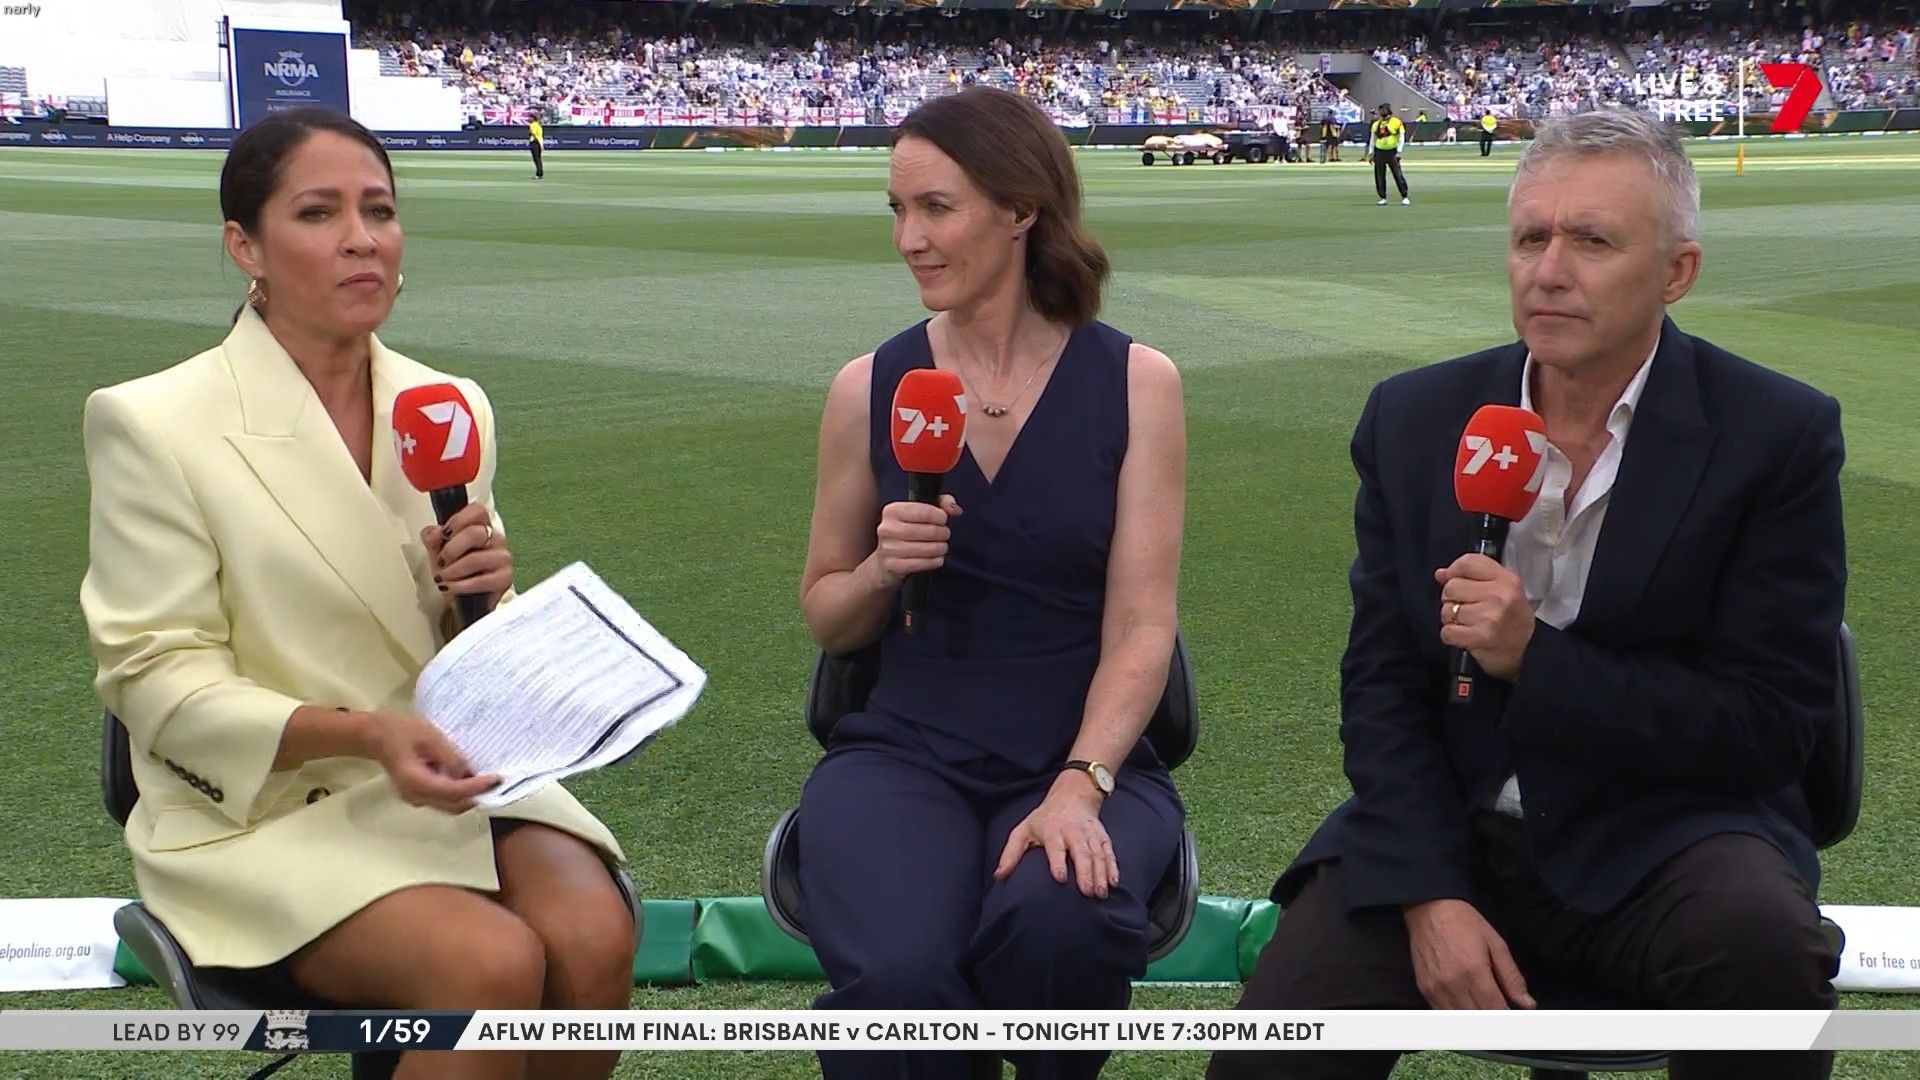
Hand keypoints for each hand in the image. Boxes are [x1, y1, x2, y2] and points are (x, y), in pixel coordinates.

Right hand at [363, 709, 498, 812]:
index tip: (496, 778)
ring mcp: (415, 797)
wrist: (375, 734)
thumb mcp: (429, 736)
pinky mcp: (418, 793)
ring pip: (449, 805)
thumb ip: (450, 757)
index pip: (453, 792)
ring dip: (469, 796)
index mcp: (415, 781)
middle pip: (453, 805)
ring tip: (486, 780)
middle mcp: (415, 796)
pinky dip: (459, 793)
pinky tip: (469, 779)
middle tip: (496, 781)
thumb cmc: (401, 730)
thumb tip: (468, 773)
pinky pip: (443, 798)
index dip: (476, 787)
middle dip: (476, 796)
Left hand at [422, 502, 511, 609]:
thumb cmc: (453, 569)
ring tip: (443, 578)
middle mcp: (495, 538)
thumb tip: (435, 532)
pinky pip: (482, 580)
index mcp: (481, 525)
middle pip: (475, 533)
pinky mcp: (504, 578)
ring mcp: (502, 558)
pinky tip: (450, 588)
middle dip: (451, 549)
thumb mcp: (437, 551)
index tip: (444, 535)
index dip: (457, 520)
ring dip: (453, 570)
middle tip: (441, 561)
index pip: (477, 510)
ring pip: (476, 559)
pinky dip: (461, 585)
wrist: (463, 598)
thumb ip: (433, 537)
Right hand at [871, 495, 963, 586]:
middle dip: (943, 533)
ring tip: (942, 546)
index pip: (925, 511)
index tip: (943, 519)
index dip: (941, 516)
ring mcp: (889, 548)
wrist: (886, 558)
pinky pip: (923, 564)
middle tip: (944, 534)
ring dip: (941, 548)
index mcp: (892, 511)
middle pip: (929, 531)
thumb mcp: (919, 511)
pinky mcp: (893, 565)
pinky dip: (935, 561)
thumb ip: (941, 503)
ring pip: (928, 549)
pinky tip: (936, 558)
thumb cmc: (906, 531)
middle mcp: (887, 529)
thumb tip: (955, 509)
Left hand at [992, 771, 1116, 899]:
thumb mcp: (1024, 830)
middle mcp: (1073, 832)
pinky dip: (1112, 867)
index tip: (1061, 878)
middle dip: (1085, 872)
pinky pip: (1109, 852)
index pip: (1056, 847)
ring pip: (1097, 854)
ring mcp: (1090, 834)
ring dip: (1100, 873)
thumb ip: (1011, 853)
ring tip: (1100, 893)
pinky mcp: (1102, 837)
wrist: (1072, 796)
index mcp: (1052, 830)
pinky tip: (1113, 882)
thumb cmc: (1044, 819)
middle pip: (1081, 852)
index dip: (1058, 862)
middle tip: (1086, 891)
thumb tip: (999, 875)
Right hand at [1403, 898, 1534, 1009]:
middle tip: (1500, 1011)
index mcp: (1474, 971)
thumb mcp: (1496, 943)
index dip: (1507, 1016)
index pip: (1495, 1009)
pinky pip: (1442, 1013)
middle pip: (1477, 1018)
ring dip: (1474, 1019)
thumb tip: (1527, 1003)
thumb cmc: (1465, 922)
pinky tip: (1464, 1005)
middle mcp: (1453, 984)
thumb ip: (1511, 976)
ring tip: (1483, 1008)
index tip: (1513, 1015)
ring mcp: (1436, 988)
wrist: (1429, 908)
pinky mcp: (1424, 988)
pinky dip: (1456, 1014)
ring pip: (1459, 1019)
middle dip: (1492, 1019)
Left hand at [1436, 554, 1534, 680]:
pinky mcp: (1481, 637)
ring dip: (1452, 620)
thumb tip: (1441, 574)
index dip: (1454, 571)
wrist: (1526, 652)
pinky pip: (1447, 631)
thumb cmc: (1510, 619)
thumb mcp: (1501, 591)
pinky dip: (1451, 636)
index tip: (1456, 580)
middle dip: (1452, 599)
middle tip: (1467, 609)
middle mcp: (1500, 595)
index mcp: (1507, 579)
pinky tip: (1465, 636)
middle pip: (1451, 587)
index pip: (1467, 563)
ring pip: (1447, 610)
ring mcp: (1490, 616)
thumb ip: (1471, 577)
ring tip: (1469, 624)